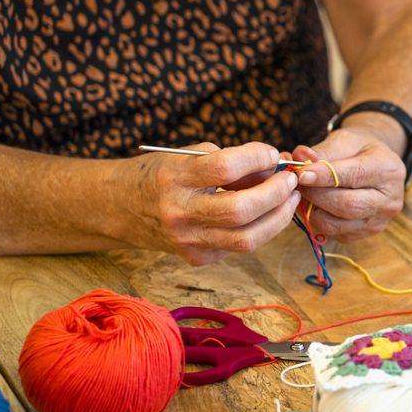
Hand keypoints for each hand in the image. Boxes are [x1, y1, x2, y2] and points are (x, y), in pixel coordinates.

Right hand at [126, 142, 299, 264]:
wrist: (120, 207)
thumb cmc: (162, 174)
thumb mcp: (189, 156)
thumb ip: (232, 161)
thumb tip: (277, 166)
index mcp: (175, 178)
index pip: (224, 168)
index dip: (256, 158)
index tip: (271, 153)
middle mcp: (180, 212)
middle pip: (241, 210)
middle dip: (276, 193)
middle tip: (291, 180)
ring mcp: (188, 240)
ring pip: (248, 238)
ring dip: (279, 217)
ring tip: (289, 198)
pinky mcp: (197, 258)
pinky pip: (239, 246)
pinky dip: (260, 228)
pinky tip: (266, 213)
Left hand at [291, 124, 407, 242]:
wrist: (376, 164)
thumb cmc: (358, 149)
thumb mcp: (344, 141)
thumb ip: (322, 151)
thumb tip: (298, 156)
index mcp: (388, 170)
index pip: (354, 176)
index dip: (325, 177)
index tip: (301, 174)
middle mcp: (390, 199)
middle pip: (348, 205)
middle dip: (316, 195)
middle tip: (296, 184)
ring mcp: (379, 220)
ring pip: (337, 224)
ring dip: (312, 210)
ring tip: (302, 194)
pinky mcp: (366, 233)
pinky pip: (334, 233)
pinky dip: (317, 220)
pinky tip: (312, 204)